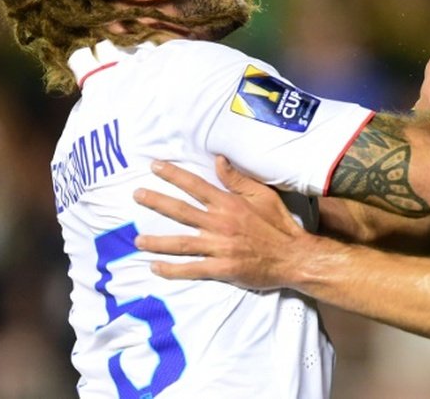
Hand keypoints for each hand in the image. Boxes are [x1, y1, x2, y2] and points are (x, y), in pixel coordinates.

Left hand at [133, 157, 304, 288]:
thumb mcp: (263, 195)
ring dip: (156, 241)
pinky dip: (171, 270)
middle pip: (181, 211)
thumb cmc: (279, 224)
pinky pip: (191, 269)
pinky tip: (155, 268)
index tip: (155, 167)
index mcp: (229, 204)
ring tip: (137, 239)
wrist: (293, 257)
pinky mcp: (222, 269)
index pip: (195, 186)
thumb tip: (218, 159)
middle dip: (156, 202)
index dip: (174, 175)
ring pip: (180, 243)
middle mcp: (220, 224)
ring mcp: (219, 248)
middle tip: (136, 195)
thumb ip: (238, 179)